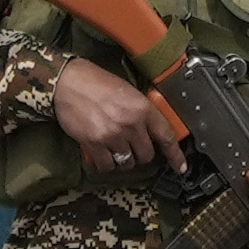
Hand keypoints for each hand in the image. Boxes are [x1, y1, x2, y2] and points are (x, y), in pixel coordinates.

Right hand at [49, 60, 164, 171]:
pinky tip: (102, 153)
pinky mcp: (94, 144)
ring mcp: (113, 136)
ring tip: (115, 148)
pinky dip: (106, 163)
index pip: (166, 136)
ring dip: (123, 159)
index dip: (175, 155)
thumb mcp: (128, 91)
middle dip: (141, 154)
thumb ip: (141, 111)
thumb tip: (150, 130)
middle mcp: (131, 124)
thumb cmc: (96, 82)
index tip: (180, 167)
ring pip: (127, 162)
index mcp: (142, 108)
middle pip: (147, 155)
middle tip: (132, 146)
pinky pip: (107, 166)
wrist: (68, 82)